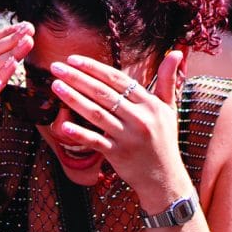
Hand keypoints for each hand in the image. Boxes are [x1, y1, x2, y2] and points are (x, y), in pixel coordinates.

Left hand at [45, 51, 189, 201]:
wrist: (165, 179)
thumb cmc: (164, 140)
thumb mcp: (169, 109)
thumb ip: (168, 80)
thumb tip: (175, 52)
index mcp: (150, 104)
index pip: (117, 79)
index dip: (94, 68)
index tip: (73, 59)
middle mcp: (140, 118)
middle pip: (103, 93)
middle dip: (77, 78)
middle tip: (56, 67)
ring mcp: (128, 137)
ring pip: (96, 114)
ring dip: (73, 98)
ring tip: (55, 86)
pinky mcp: (118, 154)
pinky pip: (96, 141)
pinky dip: (79, 134)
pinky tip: (63, 126)